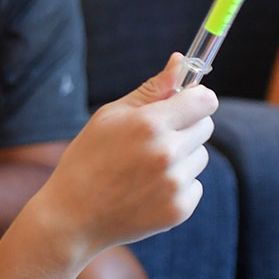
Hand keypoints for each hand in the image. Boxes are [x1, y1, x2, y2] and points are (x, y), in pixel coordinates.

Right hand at [26, 54, 215, 260]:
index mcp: (150, 124)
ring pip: (200, 156)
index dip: (198, 98)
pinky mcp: (179, 210)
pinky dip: (178, 185)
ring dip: (183, 157)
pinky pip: (195, 185)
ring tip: (146, 167)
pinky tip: (148, 189)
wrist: (72, 217)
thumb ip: (152, 89)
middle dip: (186, 127)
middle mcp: (168, 153)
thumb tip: (180, 61)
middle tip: (155, 137)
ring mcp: (175, 185)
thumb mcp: (111, 116)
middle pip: (206, 126)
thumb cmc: (87, 159)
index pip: (205, 101)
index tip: (188, 102)